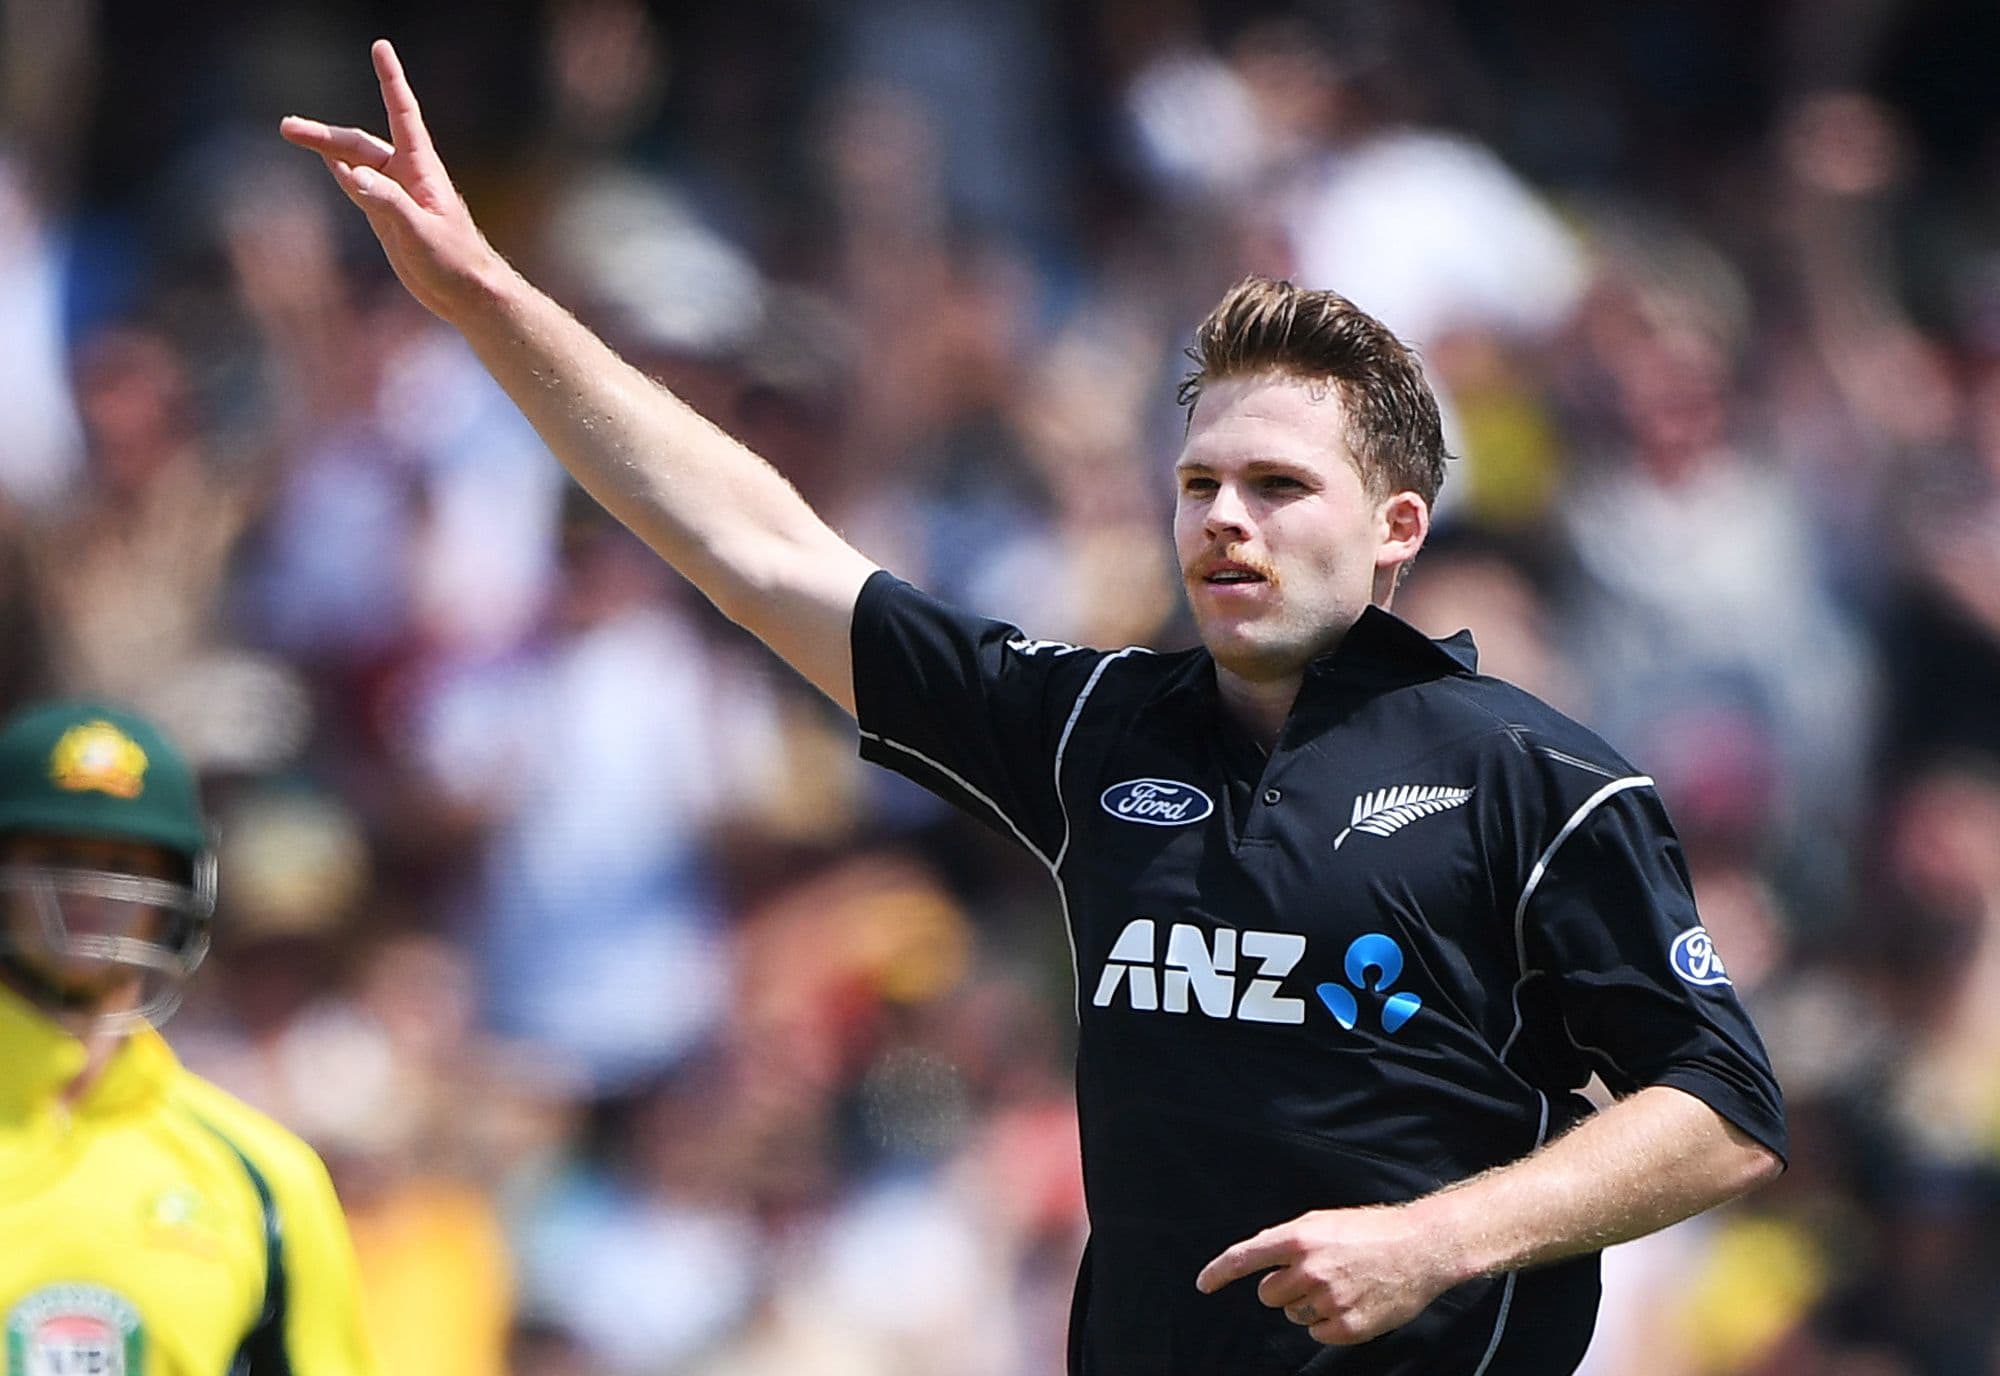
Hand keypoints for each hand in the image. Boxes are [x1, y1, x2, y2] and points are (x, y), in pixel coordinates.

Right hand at [279, 40, 503, 320]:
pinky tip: (327, 160)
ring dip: (324, 148)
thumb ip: (388, 202)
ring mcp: (396, 194)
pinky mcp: (388, 215)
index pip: (403, 113)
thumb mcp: (421, 233)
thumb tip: (353, 173)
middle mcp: (407, 175)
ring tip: (289, 132)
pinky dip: (340, 171)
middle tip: (287, 127)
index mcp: (422, 169)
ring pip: (354, 161)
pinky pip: (359, 185)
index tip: (380, 46)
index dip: (390, 79)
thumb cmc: (455, 262)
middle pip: (359, 143)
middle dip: (324, 134)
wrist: (466, 294)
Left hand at [1195, 1204, 1462, 1346]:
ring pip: (1292, 1315)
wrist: (1420, 1249)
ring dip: (1308, 1306)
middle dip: (1283, 1289)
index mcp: (1300, 1237)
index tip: (1203, 1284)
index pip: (1246, 1257)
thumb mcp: (1324, 1222)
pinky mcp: (1348, 1326)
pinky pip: (1317, 1333)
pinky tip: (1352, 1303)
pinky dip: (1329, 1324)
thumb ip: (1290, 1240)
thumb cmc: (1370, 1231)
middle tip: (1313, 1276)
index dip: (1219, 1272)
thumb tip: (1261, 1262)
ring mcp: (1329, 1299)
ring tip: (1341, 1286)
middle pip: (1268, 1295)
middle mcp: (1310, 1269)